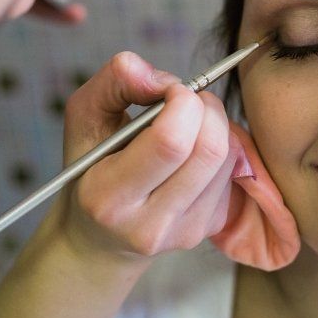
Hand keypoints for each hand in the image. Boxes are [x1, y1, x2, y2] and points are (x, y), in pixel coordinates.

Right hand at [56, 51, 236, 263]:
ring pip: (228, 157)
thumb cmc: (90, 167)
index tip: (170, 90)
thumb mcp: (84, 118)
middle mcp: (149, 225)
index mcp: (109, 198)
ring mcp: (184, 232)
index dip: (182, 101)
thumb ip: (115, 83)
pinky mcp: (209, 229)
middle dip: (205, 108)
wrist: (99, 238)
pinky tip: (191, 153)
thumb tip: (163, 79)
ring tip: (186, 124)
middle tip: (186, 100)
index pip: (171, 142)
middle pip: (209, 149)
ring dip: (215, 126)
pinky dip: (219, 148)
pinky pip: (233, 172)